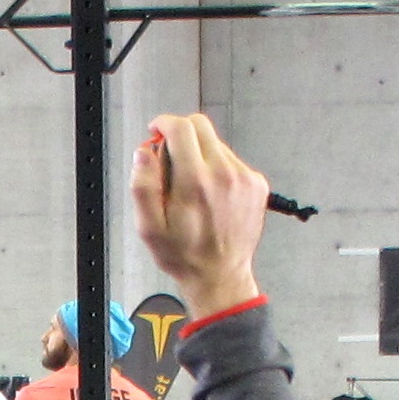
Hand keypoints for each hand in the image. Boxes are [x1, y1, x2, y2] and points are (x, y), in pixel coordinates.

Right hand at [128, 113, 268, 312]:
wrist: (220, 276)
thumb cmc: (183, 255)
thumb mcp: (148, 228)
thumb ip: (142, 186)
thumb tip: (144, 152)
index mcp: (195, 183)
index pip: (181, 128)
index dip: (163, 123)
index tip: (156, 130)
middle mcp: (223, 174)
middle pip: (200, 126)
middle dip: (180, 133)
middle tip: (170, 157)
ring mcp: (244, 178)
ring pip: (216, 143)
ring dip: (199, 154)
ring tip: (192, 187)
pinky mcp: (256, 184)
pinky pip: (232, 160)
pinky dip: (218, 168)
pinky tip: (211, 194)